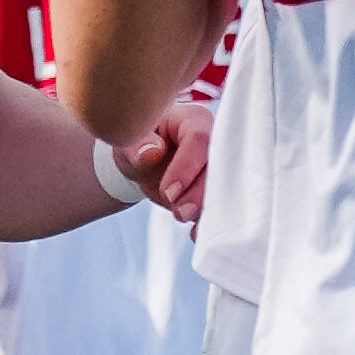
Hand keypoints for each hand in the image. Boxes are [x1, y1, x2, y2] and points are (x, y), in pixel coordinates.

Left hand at [137, 100, 215, 224]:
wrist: (145, 161)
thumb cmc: (138, 142)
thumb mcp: (130, 141)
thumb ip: (138, 147)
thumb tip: (152, 153)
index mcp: (194, 120)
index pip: (199, 139)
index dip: (187, 167)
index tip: (168, 192)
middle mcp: (216, 140)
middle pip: (219, 166)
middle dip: (201, 194)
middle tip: (179, 213)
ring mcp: (220, 165)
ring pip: (224, 188)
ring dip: (207, 210)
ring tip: (187, 224)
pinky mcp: (219, 187)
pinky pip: (220, 205)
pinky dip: (209, 222)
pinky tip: (196, 234)